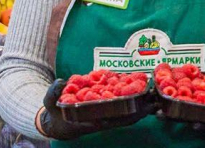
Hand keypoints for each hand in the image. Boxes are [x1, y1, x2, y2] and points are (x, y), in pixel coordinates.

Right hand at [36, 78, 154, 139]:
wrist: (55, 123)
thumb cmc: (54, 113)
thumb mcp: (50, 102)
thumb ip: (54, 92)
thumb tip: (61, 81)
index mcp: (90, 121)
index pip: (111, 119)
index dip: (126, 114)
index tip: (138, 109)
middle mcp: (101, 120)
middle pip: (124, 117)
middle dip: (139, 111)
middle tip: (154, 101)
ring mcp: (105, 117)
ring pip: (126, 115)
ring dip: (140, 108)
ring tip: (154, 98)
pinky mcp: (106, 112)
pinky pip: (122, 109)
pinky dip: (132, 103)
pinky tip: (141, 94)